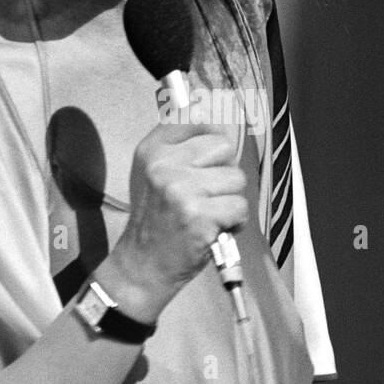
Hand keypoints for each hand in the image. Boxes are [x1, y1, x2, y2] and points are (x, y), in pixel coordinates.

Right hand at [106, 121, 247, 321]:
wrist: (142, 265)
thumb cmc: (155, 219)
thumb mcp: (155, 173)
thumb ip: (182, 146)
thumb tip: (220, 118)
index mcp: (153, 149)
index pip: (198, 118)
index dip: (213, 136)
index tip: (211, 151)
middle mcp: (165, 164)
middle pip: (224, 147)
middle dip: (223, 173)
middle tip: (205, 195)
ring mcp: (182, 189)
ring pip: (236, 179)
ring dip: (229, 200)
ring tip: (207, 214)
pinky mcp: (199, 215)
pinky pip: (240, 207)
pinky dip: (234, 222)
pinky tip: (213, 229)